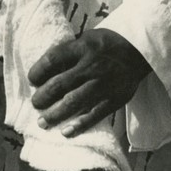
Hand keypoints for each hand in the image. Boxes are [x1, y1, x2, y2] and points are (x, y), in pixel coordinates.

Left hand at [28, 28, 150, 136]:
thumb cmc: (105, 44)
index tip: (32, 79)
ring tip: (42, 121)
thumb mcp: (86, 38)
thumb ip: (69, 51)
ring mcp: (103, 84)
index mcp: (82, 47)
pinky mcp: (114, 99)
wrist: (139, 50)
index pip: (53, 59)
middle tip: (35, 103)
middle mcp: (91, 65)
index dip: (38, 71)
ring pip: (73, 103)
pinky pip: (94, 115)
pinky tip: (65, 132)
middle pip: (60, 84)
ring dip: (55, 114)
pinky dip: (78, 125)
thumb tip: (44, 69)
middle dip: (43, 96)